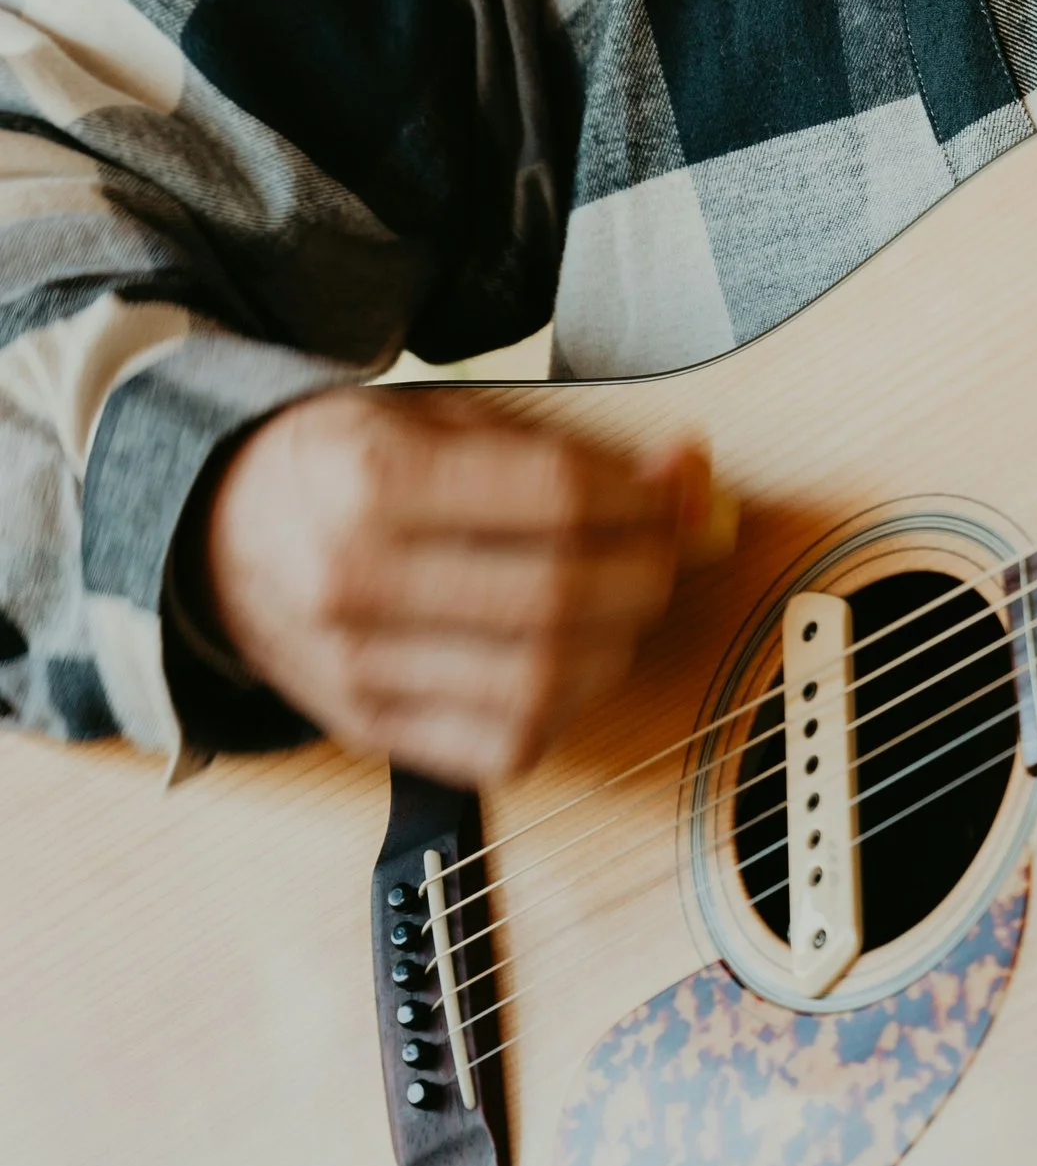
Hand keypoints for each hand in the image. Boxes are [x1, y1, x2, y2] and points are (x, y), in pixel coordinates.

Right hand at [195, 385, 715, 784]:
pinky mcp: (368, 731)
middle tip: (665, 548)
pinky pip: (500, 749)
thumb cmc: (345, 461)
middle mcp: (354, 583)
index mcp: (371, 481)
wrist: (219, 532)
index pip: (556, 499)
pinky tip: (571, 663)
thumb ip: (564, 449)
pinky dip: (563, 711)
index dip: (640, 498)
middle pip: (557, 598)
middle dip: (645, 573)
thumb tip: (689, 475)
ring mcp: (356, 671)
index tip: (669, 489)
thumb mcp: (442, 416)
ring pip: (539, 685)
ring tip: (624, 603)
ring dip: (617, 645)